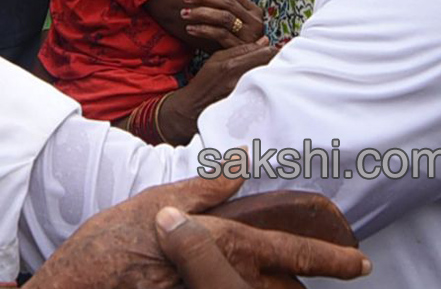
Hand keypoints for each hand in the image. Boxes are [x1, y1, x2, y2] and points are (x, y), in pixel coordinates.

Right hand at [22, 176, 367, 288]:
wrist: (80, 283)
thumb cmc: (111, 242)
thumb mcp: (155, 202)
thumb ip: (202, 187)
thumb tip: (239, 163)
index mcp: (219, 246)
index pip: (285, 251)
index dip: (327, 257)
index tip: (360, 262)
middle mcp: (223, 281)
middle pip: (282, 287)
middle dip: (307, 276)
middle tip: (344, 267)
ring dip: (277, 285)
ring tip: (299, 274)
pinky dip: (244, 287)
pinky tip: (248, 279)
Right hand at [156, 44, 275, 143]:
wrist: (194, 108)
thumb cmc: (205, 81)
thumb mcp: (218, 58)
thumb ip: (242, 49)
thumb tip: (264, 41)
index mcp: (232, 66)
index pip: (265, 53)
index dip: (273, 50)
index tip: (276, 50)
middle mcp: (240, 81)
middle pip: (271, 67)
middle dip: (276, 62)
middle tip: (277, 61)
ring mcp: (245, 95)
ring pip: (270, 79)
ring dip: (272, 75)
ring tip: (268, 74)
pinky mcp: (249, 106)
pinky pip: (266, 92)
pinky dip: (268, 87)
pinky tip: (264, 87)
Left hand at [181, 0, 265, 47]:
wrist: (240, 70)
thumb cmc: (234, 40)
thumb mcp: (233, 20)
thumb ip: (227, 1)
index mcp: (254, 11)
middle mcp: (255, 21)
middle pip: (227, 2)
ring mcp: (250, 35)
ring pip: (223, 17)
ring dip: (201, 12)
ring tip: (185, 13)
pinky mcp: (240, 48)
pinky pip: (219, 34)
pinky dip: (202, 29)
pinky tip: (190, 28)